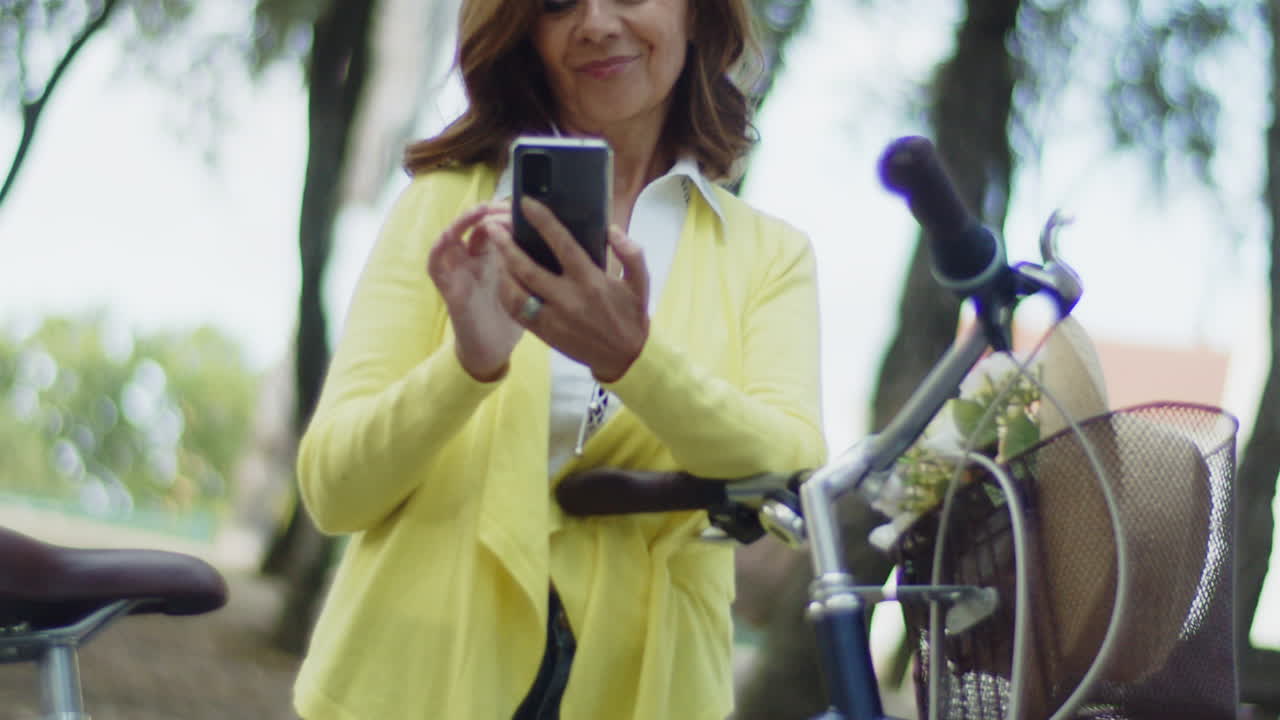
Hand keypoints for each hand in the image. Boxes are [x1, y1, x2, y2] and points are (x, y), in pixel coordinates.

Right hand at [426, 202, 521, 380]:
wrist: (493, 350)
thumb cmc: (512, 318)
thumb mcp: (528, 286)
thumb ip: (537, 265)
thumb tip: (569, 244)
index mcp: (494, 255)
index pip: (497, 224)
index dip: (507, 213)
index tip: (525, 207)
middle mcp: (474, 258)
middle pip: (476, 224)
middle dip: (489, 212)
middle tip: (504, 207)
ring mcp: (459, 270)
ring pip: (452, 235)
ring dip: (463, 221)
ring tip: (479, 212)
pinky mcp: (447, 286)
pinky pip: (435, 262)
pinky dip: (439, 247)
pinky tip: (451, 237)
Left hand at [496, 198, 649, 381]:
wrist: (625, 358)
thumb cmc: (631, 315)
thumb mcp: (641, 282)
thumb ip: (631, 253)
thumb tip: (612, 230)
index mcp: (591, 281)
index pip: (562, 245)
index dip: (543, 222)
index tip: (526, 204)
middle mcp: (568, 299)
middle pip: (527, 269)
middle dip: (506, 245)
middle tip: (492, 226)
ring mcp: (553, 318)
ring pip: (516, 292)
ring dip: (501, 269)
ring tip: (494, 250)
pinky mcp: (545, 333)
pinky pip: (517, 312)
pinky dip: (506, 294)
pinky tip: (502, 278)